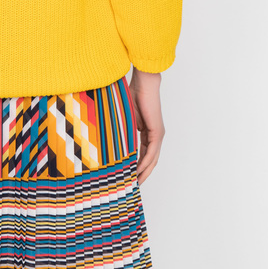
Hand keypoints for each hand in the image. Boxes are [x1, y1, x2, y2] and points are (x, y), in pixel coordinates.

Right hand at [129, 67, 164, 184]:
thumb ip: (122, 129)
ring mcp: (157, 134)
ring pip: (152, 160)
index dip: (136, 166)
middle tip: (131, 186)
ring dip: (143, 173)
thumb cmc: (132, 93)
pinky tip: (137, 172)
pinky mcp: (157, 132)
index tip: (127, 176)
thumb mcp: (124, 117)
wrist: (143, 82)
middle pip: (149, 161)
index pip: (143, 154)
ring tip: (133, 184)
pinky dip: (145, 163)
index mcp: (147, 132)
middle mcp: (155, 136)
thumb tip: (109, 139)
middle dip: (141, 174)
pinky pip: (152, 152)